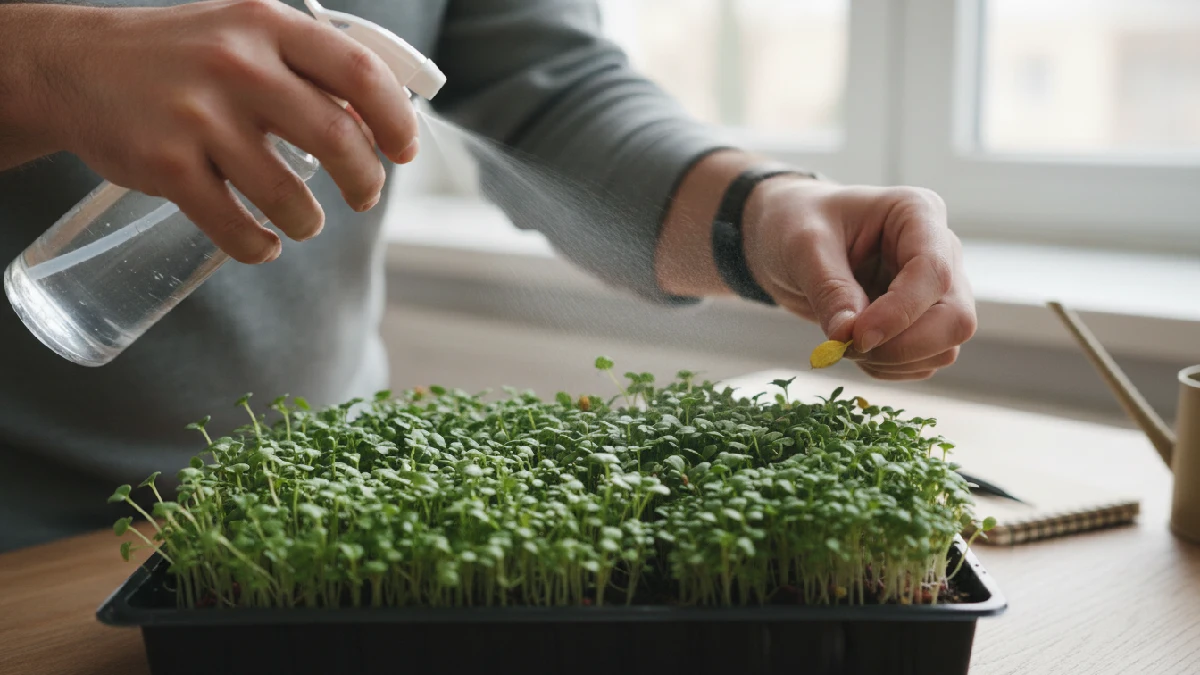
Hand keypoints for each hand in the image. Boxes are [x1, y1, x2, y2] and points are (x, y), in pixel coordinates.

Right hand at [29, 0, 418, 262]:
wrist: (73, 67)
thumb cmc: (180, 56)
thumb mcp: (244, 33)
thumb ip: (306, 67)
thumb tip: (378, 121)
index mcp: (266, 24)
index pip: (359, 71)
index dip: (395, 118)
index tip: (404, 150)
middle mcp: (235, 64)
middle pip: (337, 138)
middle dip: (365, 181)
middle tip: (364, 196)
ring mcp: (198, 116)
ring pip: (288, 195)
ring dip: (309, 223)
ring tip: (305, 223)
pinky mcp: (166, 165)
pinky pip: (234, 227)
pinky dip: (259, 247)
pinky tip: (263, 243)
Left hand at [742, 178, 976, 380]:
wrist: (788, 236)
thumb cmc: (797, 223)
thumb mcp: (804, 247)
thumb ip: (830, 289)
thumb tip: (849, 336)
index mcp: (919, 214)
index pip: (934, 273)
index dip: (900, 313)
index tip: (856, 336)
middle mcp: (941, 251)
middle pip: (955, 319)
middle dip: (901, 346)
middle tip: (846, 346)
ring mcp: (937, 291)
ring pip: (944, 348)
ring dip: (892, 361)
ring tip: (842, 341)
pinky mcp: (924, 322)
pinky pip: (923, 363)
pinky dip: (887, 368)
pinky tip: (853, 347)